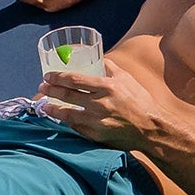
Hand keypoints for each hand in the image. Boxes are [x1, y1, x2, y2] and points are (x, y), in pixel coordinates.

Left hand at [38, 60, 160, 150]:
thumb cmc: (140, 101)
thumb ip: (110, 67)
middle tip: (42, 86)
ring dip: (53, 109)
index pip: (75, 80)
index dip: (58, 77)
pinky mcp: (96, 136)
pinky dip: (67, 122)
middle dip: (51, 90)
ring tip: (45, 105)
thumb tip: (96, 58)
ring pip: (68, 115)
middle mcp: (100, 104)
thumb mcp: (127, 79)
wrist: (151, 129)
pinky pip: (77, 128)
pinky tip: (62, 118)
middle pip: (68, 96)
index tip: (48, 76)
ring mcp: (97, 122)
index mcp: (107, 87)